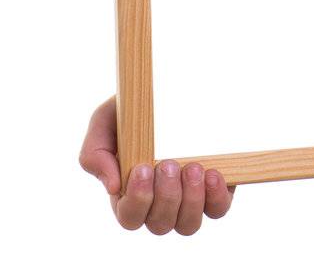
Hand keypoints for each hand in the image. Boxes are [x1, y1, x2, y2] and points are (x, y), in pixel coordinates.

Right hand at [79, 94, 236, 233]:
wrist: (171, 88)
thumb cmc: (133, 110)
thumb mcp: (104, 122)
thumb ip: (95, 153)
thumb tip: (113, 187)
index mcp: (129, 194)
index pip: (130, 217)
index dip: (138, 200)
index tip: (143, 167)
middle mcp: (158, 204)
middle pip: (160, 224)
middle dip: (166, 196)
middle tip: (170, 163)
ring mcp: (187, 200)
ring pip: (188, 225)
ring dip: (191, 200)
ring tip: (193, 167)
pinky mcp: (213, 190)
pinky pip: (218, 209)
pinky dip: (216, 197)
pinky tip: (213, 174)